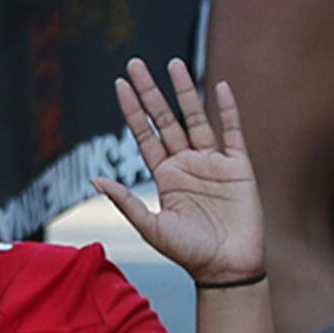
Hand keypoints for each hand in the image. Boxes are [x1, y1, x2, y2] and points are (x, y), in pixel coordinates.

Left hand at [96, 58, 262, 288]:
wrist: (227, 269)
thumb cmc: (188, 253)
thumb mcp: (152, 227)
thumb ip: (126, 202)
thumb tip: (94, 178)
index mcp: (164, 175)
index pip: (145, 134)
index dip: (132, 109)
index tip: (119, 84)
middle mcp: (186, 163)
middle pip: (166, 119)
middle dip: (151, 91)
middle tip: (135, 63)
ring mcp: (213, 163)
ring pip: (196, 118)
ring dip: (185, 91)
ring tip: (173, 63)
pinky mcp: (239, 168)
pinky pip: (233, 132)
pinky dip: (228, 110)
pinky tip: (220, 86)